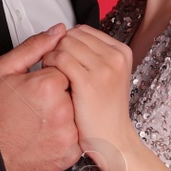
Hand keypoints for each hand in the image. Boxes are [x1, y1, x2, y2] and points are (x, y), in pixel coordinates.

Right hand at [0, 24, 80, 170]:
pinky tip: (47, 134)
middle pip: (73, 91)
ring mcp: (67, 134)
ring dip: (65, 115)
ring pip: (78, 114)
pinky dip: (66, 135)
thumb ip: (35, 46)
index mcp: (48, 86)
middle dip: (59, 95)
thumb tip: (59, 31)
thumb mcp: (4, 69)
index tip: (37, 88)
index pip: (66, 69)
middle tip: (37, 106)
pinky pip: (78, 136)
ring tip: (41, 121)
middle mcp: (62, 110)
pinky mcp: (70, 153)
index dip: (50, 77)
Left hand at [40, 25, 135, 155]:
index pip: (84, 30)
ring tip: (54, 72)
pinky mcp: (88, 82)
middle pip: (73, 34)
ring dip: (52, 55)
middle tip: (56, 67)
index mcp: (121, 52)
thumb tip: (70, 36)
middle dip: (59, 47)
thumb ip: (95, 55)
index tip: (65, 58)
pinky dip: (49, 65)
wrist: (113, 140)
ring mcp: (104, 68)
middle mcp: (115, 56)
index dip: (68, 42)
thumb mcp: (110, 76)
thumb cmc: (106, 111)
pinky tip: (51, 78)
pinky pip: (59, 59)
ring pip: (64, 44)